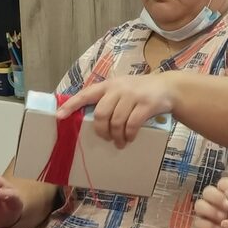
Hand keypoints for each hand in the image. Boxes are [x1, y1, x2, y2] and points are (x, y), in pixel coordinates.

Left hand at [58, 74, 177, 147]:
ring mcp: (133, 95)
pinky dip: (129, 135)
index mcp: (108, 85)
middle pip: (101, 114)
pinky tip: (129, 138)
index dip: (71, 105)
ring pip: (116, 122)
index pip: (85, 94)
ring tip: (119, 142)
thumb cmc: (139, 91)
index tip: (59, 116)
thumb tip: (88, 119)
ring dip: (116, 136)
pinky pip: (132, 125)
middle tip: (106, 138)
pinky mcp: (147, 104)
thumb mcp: (121, 89)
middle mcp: (119, 88)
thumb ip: (107, 99)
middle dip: (101, 131)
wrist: (168, 88)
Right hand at [190, 176, 227, 227]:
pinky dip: (208, 225)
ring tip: (223, 219)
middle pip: (208, 191)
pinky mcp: (201, 225)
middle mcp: (214, 200)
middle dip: (217, 198)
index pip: (223, 183)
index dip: (227, 187)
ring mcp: (205, 212)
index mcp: (226, 193)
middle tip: (227, 207)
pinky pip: (198, 222)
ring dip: (211, 211)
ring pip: (200, 204)